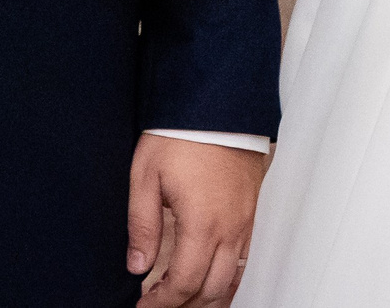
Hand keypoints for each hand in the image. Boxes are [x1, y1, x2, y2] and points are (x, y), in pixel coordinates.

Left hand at [128, 134, 263, 307]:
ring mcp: (245, 222)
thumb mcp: (146, 177)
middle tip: (158, 303)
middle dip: (183, 304)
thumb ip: (142, 227)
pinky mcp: (252, 212)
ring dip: (206, 294)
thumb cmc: (180, 135)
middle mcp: (230, 229)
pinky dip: (227, 277)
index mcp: (201, 224)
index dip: (161, 303)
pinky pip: (245, 259)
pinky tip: (209, 274)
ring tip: (180, 294)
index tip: (143, 307)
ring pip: (232, 279)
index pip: (183, 283)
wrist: (217, 103)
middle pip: (211, 289)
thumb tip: (137, 266)